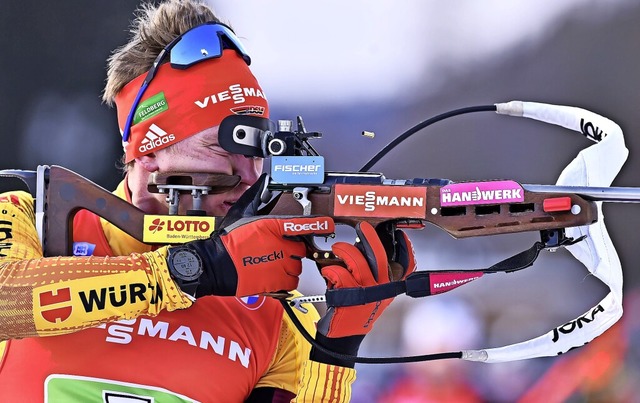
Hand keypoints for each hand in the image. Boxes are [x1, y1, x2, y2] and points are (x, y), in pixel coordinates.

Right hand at [168, 174, 334, 296]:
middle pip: (300, 249)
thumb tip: (265, 182)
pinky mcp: (276, 282)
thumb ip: (257, 197)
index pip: (302, 224)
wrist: (215, 265)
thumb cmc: (227, 241)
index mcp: (274, 226)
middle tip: (278, 251)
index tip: (327, 224)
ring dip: (290, 267)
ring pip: (297, 267)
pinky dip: (286, 281)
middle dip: (293, 250)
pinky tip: (274, 277)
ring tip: (273, 265)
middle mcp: (280, 245)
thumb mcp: (242, 212)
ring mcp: (280, 264)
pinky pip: (292, 283)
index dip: (318, 224)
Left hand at [311, 221, 415, 365]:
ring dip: (344, 250)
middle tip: (362, 226)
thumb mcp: (373, 293)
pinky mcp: (349, 298)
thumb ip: (376, 274)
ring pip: (356, 261)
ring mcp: (366, 294)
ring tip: (338, 249)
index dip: (406, 249)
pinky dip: (331, 270)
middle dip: (370, 236)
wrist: (344, 335)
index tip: (401, 235)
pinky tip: (328, 273)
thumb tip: (367, 245)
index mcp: (390, 287)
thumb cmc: (357, 308)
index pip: (406, 266)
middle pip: (379, 256)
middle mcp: (382, 290)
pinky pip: (339, 274)